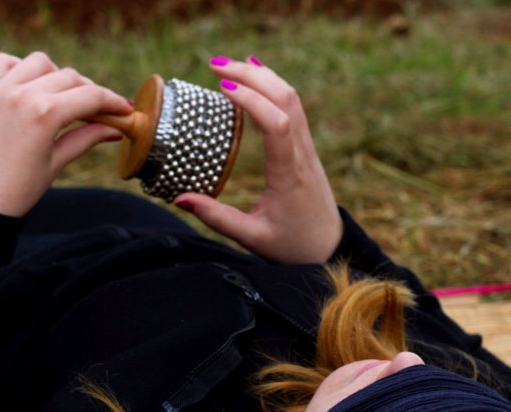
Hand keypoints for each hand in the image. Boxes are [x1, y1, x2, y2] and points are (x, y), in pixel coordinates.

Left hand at [0, 52, 130, 217]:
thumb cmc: (15, 191)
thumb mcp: (56, 163)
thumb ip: (86, 138)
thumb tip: (116, 129)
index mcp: (43, 114)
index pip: (90, 96)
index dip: (113, 101)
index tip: (124, 109)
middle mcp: (21, 94)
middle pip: (70, 77)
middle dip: (89, 92)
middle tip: (97, 111)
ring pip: (39, 63)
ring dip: (55, 76)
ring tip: (59, 99)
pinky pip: (4, 62)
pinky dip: (20, 68)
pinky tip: (28, 88)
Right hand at [173, 56, 341, 263]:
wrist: (330, 248)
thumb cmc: (292, 245)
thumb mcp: (252, 238)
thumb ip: (216, 218)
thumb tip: (180, 198)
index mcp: (289, 175)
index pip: (277, 126)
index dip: (252, 101)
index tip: (223, 87)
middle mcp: (302, 154)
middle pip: (285, 99)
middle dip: (251, 75)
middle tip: (214, 65)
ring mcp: (307, 147)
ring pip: (291, 97)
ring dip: (261, 75)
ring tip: (227, 64)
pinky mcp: (305, 147)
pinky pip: (293, 106)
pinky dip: (272, 85)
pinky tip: (255, 73)